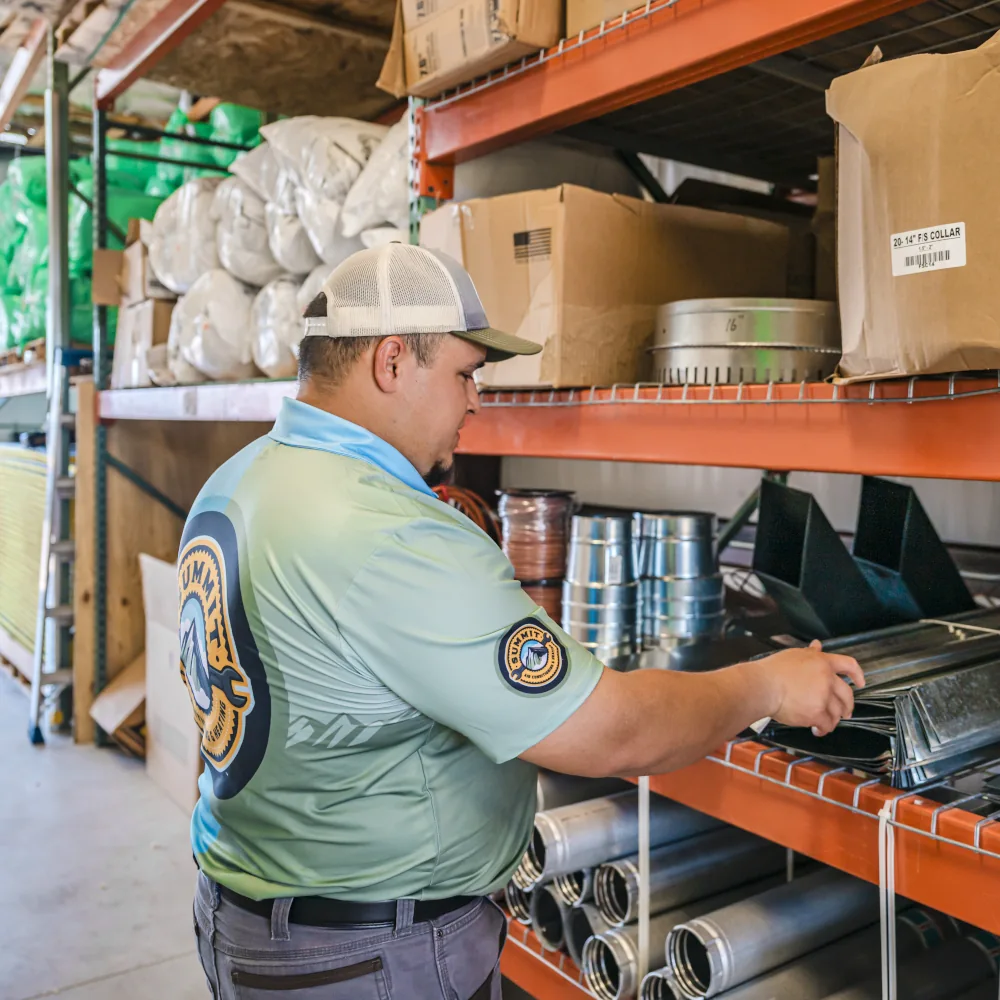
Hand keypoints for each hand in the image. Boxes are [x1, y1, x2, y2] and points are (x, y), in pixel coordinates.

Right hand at [751, 640, 865, 736]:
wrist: (763, 686)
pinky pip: (827, 724)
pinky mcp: (816, 713)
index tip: (861, 682)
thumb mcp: (794, 655)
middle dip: (847, 705)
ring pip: (837, 712)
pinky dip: (824, 729)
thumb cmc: (773, 670)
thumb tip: (817, 645)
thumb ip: (810, 653)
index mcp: (822, 662)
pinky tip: (818, 730)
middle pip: (847, 694)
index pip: (849, 665)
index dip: (858, 674)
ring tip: (826, 723)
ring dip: (834, 719)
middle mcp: (827, 679)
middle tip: (845, 712)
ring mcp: (823, 697)